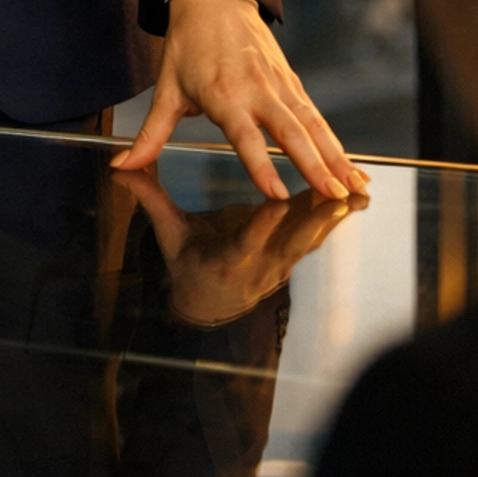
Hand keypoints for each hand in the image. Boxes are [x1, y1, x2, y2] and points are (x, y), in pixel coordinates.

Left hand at [113, 0, 369, 200]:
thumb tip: (122, 166)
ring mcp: (278, 84)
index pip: (244, 136)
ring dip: (335, 156)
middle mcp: (256, 89)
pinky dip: (336, 141)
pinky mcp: (291, 81)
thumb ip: (150, 135)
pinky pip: (317, 115)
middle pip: (290, 131)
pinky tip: (350, 165)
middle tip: (333, 195)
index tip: (276, 193)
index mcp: (223, 94)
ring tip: (354, 186)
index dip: (260, 165)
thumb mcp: (165, 90)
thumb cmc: (187, 46)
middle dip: (314, 165)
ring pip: (312, 124)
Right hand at [127, 169, 364, 325]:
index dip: (261, 225)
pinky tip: (357, 199)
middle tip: (337, 197)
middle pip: (291, 243)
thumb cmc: (187, 266)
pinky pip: (316, 237)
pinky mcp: (292, 258)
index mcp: (226, 261)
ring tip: (357, 193)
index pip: (244, 241)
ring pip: (311, 240)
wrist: (209, 306)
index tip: (275, 203)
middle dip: (315, 221)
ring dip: (334, 218)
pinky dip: (336, 218)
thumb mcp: (170, 236)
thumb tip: (120, 170)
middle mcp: (258, 268)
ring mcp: (279, 266)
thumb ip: (152, 201)